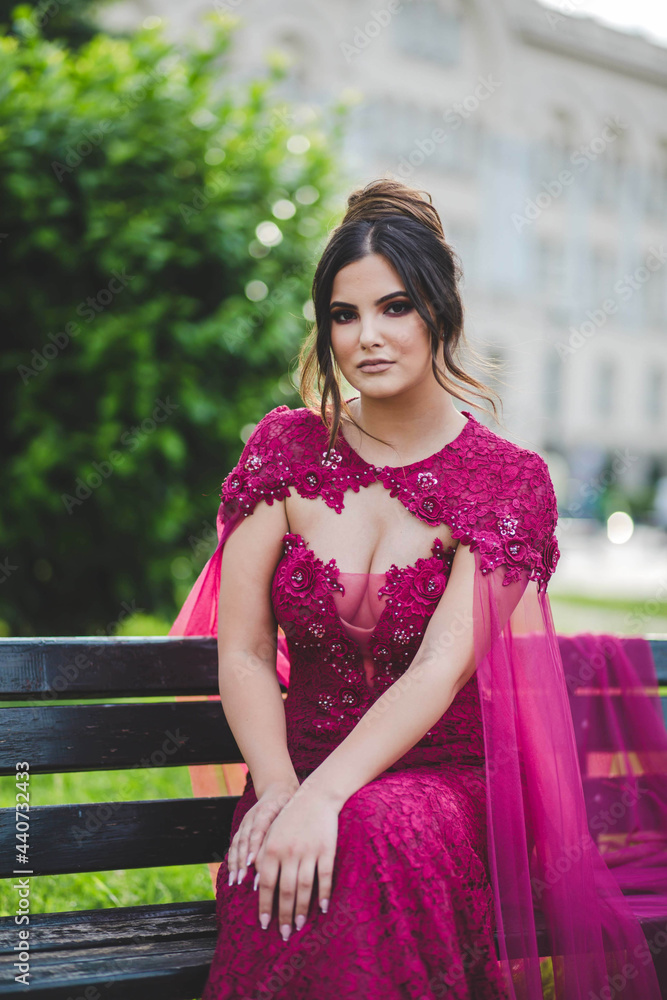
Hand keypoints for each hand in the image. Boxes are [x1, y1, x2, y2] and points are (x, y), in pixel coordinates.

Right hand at [226, 777, 299, 886]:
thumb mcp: (292, 809)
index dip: (254, 847)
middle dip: (242, 861)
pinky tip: (233, 875)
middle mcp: (251, 817)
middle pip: (244, 840)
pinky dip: (233, 860)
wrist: (278, 789)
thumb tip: (292, 848)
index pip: (257, 830)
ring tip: (235, 881)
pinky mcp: (242, 829)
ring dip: (235, 863)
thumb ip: (289, 825)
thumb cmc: (290, 803)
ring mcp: (245, 823)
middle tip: (242, 879)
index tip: (252, 863)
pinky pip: (235, 846)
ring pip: (237, 844)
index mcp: (265, 810)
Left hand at [254, 786, 339, 941]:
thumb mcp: (271, 834)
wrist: (316, 797)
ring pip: (304, 886)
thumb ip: (263, 858)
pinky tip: (322, 908)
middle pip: (285, 890)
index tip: (265, 925)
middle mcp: (288, 851)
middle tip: (283, 934)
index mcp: (272, 848)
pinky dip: (323, 894)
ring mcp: (309, 851)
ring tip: (299, 926)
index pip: (267, 884)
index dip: (265, 906)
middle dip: (283, 914)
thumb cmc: (290, 819)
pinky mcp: (326, 849)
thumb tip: (257, 886)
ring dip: (301, 909)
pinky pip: (325, 876)